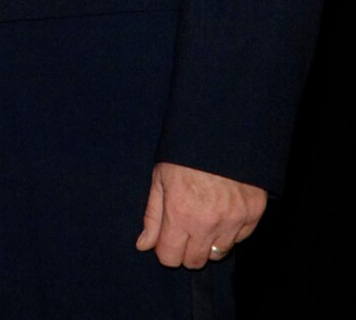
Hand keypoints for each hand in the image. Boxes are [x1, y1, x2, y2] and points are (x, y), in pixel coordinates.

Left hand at [136, 162, 265, 267]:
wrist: (221, 136)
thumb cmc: (184, 156)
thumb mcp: (160, 180)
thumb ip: (152, 216)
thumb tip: (144, 245)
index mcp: (179, 213)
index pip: (170, 257)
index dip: (166, 252)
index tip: (166, 241)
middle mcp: (207, 223)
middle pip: (195, 261)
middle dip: (186, 252)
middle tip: (185, 233)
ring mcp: (233, 221)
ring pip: (219, 254)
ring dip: (209, 244)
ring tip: (204, 220)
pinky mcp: (253, 215)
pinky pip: (239, 239)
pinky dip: (230, 232)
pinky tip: (222, 213)